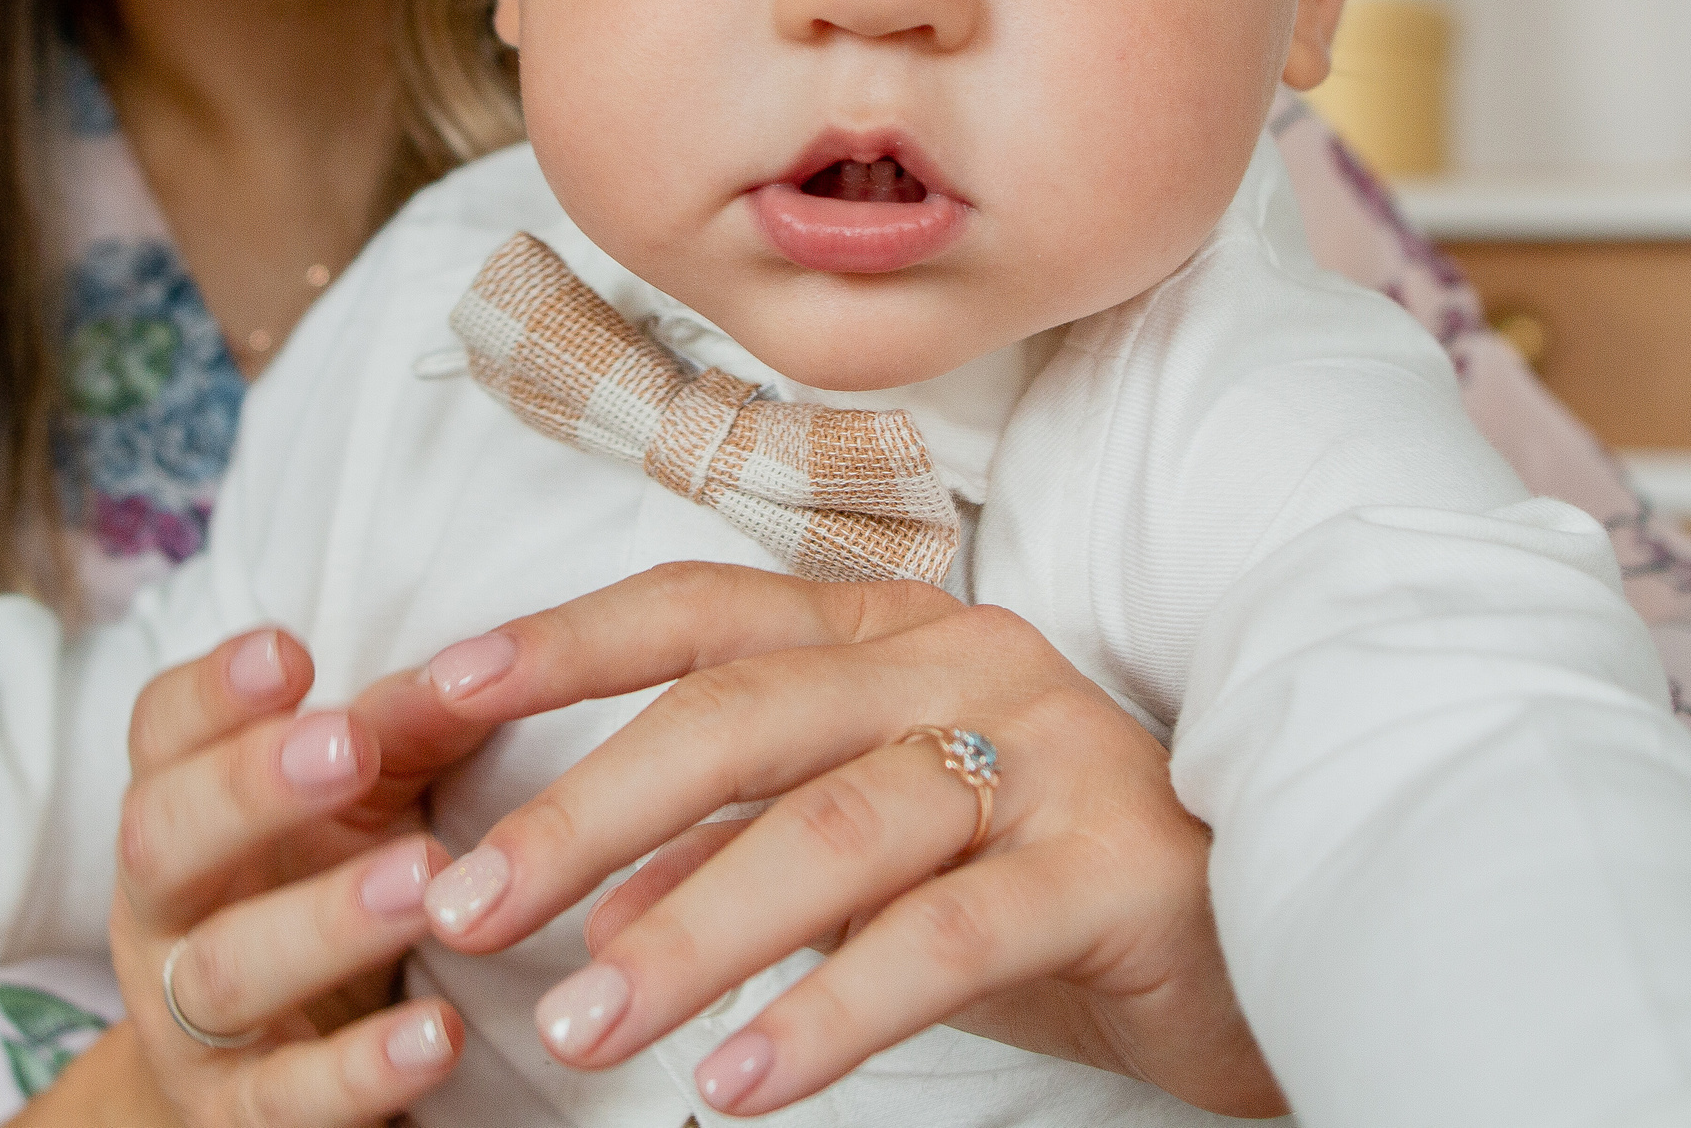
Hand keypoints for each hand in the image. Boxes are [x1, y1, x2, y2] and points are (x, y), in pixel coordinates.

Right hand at [102, 627, 494, 1126]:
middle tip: (349, 745)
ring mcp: (185, 1022)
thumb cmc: (316, 889)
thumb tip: (482, 664)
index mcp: (179, 808)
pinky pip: (286, 1099)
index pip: (160, 734)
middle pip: (163, 839)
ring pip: (226, 969)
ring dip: (326, 921)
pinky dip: (361, 1069)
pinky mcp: (235, 1117)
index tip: (291, 652)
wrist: (261, 1069)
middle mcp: (159, 911)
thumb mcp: (359, 807)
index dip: (213, 691)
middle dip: (250, 787)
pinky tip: (440, 1034)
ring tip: (425, 881)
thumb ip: (404, 735)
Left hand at [415, 563, 1286, 1119]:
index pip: (696, 610)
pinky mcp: (1107, 866)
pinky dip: (824, 1012)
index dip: (559, 643)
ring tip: (578, 1025)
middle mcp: (961, 660)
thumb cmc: (1041, 882)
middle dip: (585, 808)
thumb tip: (600, 904)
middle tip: (466, 903)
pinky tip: (733, 1084)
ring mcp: (1042, 752)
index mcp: (891, 633)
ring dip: (688, 928)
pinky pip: (942, 940)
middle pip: (738, 714)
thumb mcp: (874, 860)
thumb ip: (744, 852)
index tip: (429, 696)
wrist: (1262, 942)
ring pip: (831, 823)